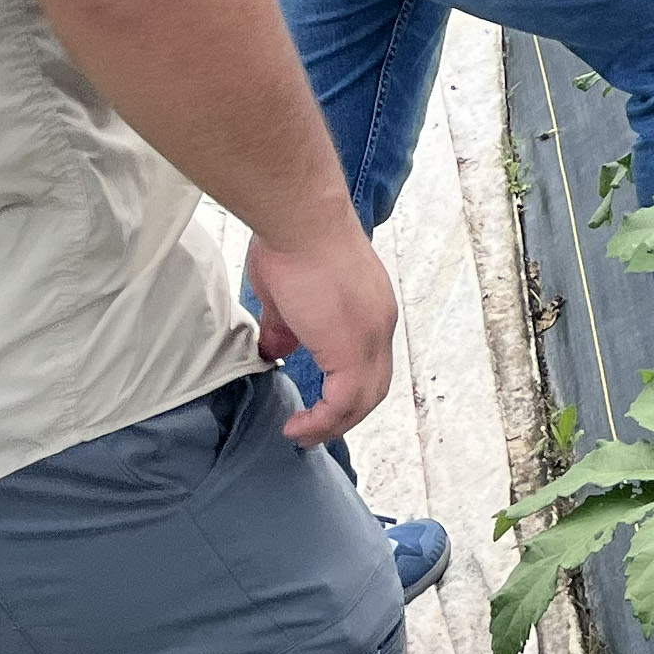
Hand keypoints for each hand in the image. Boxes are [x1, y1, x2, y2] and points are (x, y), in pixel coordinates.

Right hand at [245, 230, 400, 445]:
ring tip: (302, 434)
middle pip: (373, 385)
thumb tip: (274, 350)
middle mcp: (379, 322)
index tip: (316, 399)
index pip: (366, 358)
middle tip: (312, 427)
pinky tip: (297, 426)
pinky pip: (343, 402)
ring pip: (363, 398)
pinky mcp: (352, 348)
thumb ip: (285, 326)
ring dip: (333, 423)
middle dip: (344, 412)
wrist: (299, 219)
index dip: (344, 385)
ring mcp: (371, 336)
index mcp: (369, 306)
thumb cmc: (290, 239)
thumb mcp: (285, 294)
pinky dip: (323, 421)